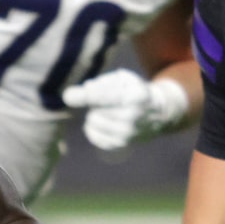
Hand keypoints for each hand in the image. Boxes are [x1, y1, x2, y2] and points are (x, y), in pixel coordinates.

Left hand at [62, 68, 189, 150]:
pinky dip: (92, 128)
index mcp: (135, 96)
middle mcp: (132, 117)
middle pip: (95, 110)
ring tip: (107, 111)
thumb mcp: (124, 79)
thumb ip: (103, 81)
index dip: (86, 95)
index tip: (67, 96)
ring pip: (92, 122)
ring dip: (94, 115)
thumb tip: (85, 89)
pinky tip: (103, 122)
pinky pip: (93, 136)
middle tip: (108, 101)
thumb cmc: (134, 91)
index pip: (105, 96)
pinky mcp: (121, 144)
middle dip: (95, 103)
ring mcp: (127, 133)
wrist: (157, 114)